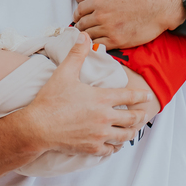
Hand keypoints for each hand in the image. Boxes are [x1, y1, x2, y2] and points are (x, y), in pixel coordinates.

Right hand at [18, 33, 151, 155]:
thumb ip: (76, 54)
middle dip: (140, 116)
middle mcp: (105, 118)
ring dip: (131, 131)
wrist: (38, 127)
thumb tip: (83, 35)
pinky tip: (115, 144)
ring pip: (124, 136)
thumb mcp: (64, 73)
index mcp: (102, 99)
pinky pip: (111, 150)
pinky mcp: (92, 148)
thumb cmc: (50, 100)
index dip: (141, 96)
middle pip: (132, 118)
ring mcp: (99, 134)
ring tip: (133, 129)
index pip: (129, 96)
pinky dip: (116, 146)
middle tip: (143, 114)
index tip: (148, 97)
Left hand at [75, 0, 180, 49]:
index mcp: (99, 0)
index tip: (79, 20)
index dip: (78, 16)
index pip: (79, 10)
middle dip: (81, 28)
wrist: (161, 3)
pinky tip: (98, 46)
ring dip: (88, 39)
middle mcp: (100, 14)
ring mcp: (108, 28)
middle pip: (82, 25)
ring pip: (89, 37)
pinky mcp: (118, 40)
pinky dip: (97, 46)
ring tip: (88, 41)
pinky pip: (100, 46)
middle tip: (82, 32)